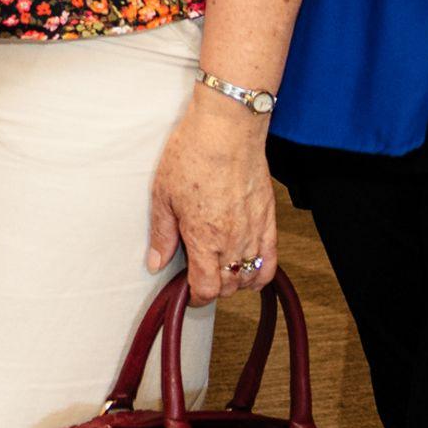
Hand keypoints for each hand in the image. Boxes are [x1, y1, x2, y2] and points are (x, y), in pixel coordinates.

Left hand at [146, 94, 278, 302]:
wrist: (226, 130)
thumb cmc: (192, 155)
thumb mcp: (163, 195)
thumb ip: (162, 234)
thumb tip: (156, 262)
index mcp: (204, 238)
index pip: (206, 289)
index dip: (195, 297)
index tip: (187, 292)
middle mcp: (233, 241)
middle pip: (228, 286)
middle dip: (212, 288)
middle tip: (198, 275)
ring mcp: (254, 232)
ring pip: (249, 277)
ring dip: (234, 281)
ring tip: (219, 269)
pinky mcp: (269, 220)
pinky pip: (271, 260)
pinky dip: (261, 273)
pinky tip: (249, 270)